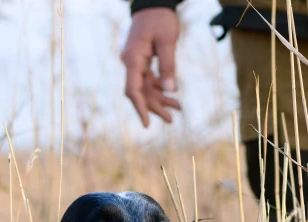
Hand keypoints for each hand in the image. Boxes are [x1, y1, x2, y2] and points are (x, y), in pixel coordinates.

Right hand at [121, 7, 181, 126]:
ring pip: (145, 87)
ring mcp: (135, 62)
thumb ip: (168, 66)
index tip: (147, 123)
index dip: (140, 108)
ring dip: (160, 99)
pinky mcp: (141, 60)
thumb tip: (170, 90)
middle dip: (154, 107)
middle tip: (171, 120)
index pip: (133, 89)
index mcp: (133, 59)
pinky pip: (148, 79)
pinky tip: (172, 96)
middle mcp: (131, 62)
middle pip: (140, 92)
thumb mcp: (167, 41)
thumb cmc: (160, 19)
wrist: (153, 3)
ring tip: (177, 110)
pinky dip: (160, 88)